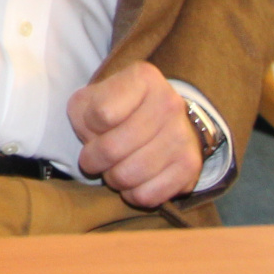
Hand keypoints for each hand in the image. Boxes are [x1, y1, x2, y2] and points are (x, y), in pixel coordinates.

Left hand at [67, 61, 202, 207]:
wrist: (161, 118)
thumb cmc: (116, 108)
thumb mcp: (90, 99)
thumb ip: (83, 116)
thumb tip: (96, 145)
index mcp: (143, 78)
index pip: (101, 114)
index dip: (88, 127)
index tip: (94, 127)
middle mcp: (169, 103)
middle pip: (113, 148)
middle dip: (94, 160)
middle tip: (94, 160)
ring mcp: (183, 135)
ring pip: (129, 175)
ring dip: (113, 178)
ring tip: (113, 169)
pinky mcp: (190, 166)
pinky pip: (149, 195)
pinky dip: (133, 195)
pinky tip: (133, 182)